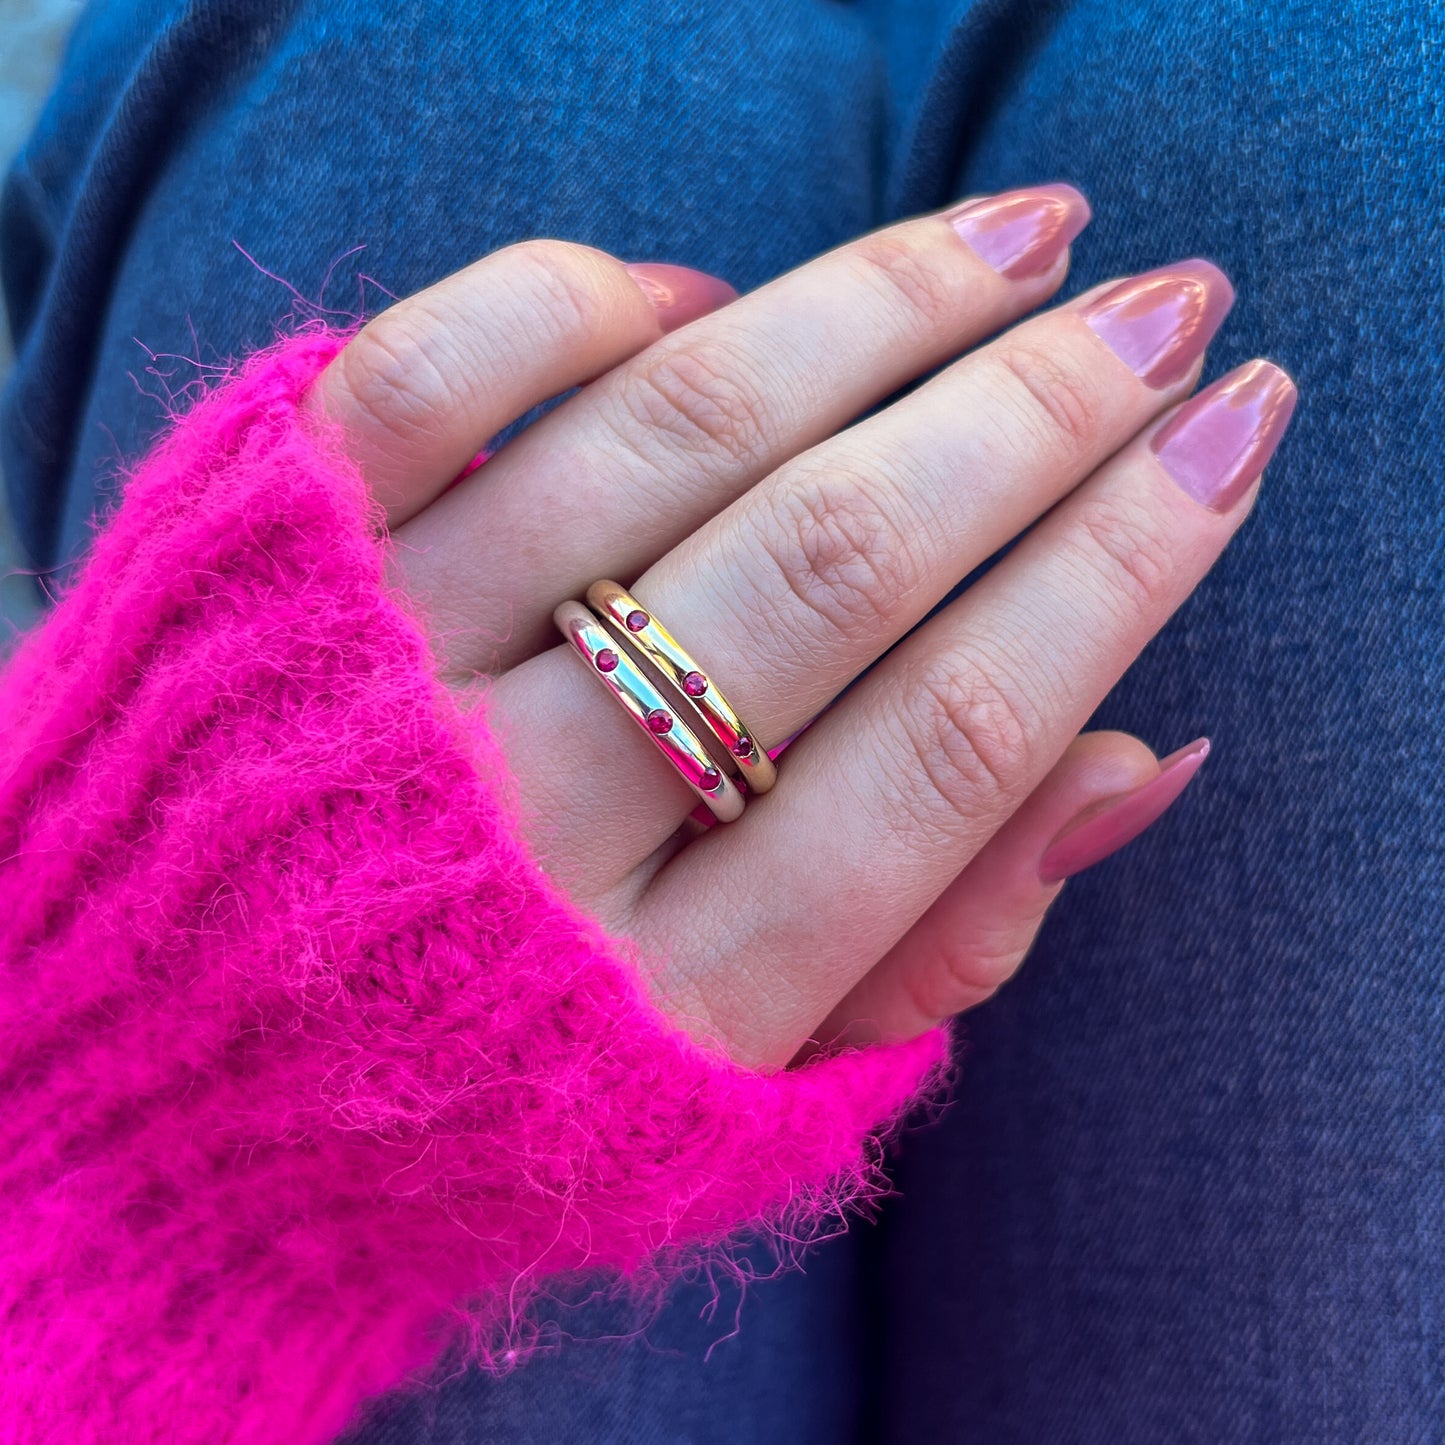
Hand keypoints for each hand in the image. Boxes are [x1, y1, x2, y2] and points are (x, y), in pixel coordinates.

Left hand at [303, 186, 1294, 1069]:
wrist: (176, 1079)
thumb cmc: (496, 1090)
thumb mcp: (746, 1096)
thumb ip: (944, 947)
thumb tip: (1142, 755)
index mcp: (677, 996)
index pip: (952, 741)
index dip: (1120, 565)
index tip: (1233, 429)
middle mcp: (528, 827)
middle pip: (835, 569)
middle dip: (1035, 414)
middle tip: (1168, 305)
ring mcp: (383, 680)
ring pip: (664, 439)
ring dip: (869, 309)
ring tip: (1016, 235)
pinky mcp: (261, 569)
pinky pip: (432, 374)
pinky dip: (582, 302)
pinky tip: (703, 293)